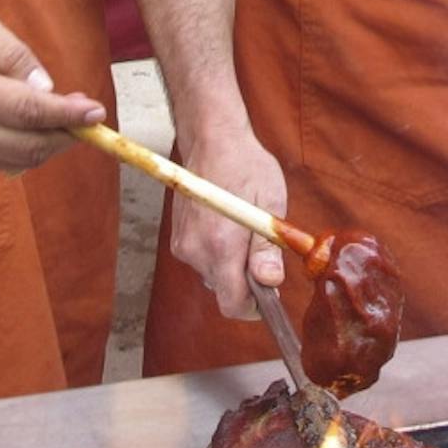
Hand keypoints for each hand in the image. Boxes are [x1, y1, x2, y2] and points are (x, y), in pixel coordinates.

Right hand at [0, 8, 104, 173]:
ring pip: (21, 160)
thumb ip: (16, 56)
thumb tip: (48, 90)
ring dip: (52, 144)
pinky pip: (7, 164)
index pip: (25, 111)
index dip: (66, 115)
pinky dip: (31, 151)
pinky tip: (37, 128)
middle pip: (28, 145)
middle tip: (88, 116)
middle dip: (66, 134)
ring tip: (65, 119)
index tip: (95, 111)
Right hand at [166, 122, 286, 319]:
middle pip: (223, 291)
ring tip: (245, 231)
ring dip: (231, 265)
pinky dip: (217, 252)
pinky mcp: (177, 238)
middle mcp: (196, 251)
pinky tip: (228, 226)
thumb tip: (270, 282)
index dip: (254, 307)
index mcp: (221, 246)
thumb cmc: (245, 166)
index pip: (232, 304)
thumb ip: (267, 249)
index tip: (269, 294)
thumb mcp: (269, 204)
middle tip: (262, 250)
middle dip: (245, 280)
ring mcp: (182, 245)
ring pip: (213, 275)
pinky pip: (202, 259)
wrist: (211, 139)